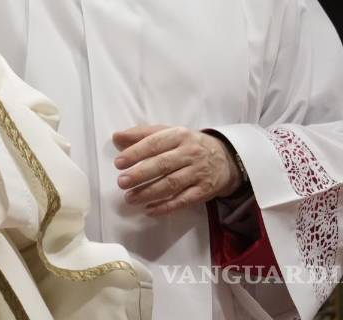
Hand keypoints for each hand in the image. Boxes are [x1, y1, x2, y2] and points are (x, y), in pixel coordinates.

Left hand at [113, 125, 242, 215]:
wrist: (225, 159)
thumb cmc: (188, 144)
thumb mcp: (169, 132)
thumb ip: (142, 134)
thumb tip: (117, 137)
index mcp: (179, 135)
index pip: (154, 144)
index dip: (135, 153)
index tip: (118, 163)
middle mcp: (190, 153)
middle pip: (162, 165)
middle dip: (140, 175)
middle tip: (121, 182)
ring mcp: (198, 173)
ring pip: (171, 184)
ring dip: (148, 193)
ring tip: (130, 198)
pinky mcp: (204, 191)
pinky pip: (183, 201)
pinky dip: (165, 207)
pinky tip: (149, 209)